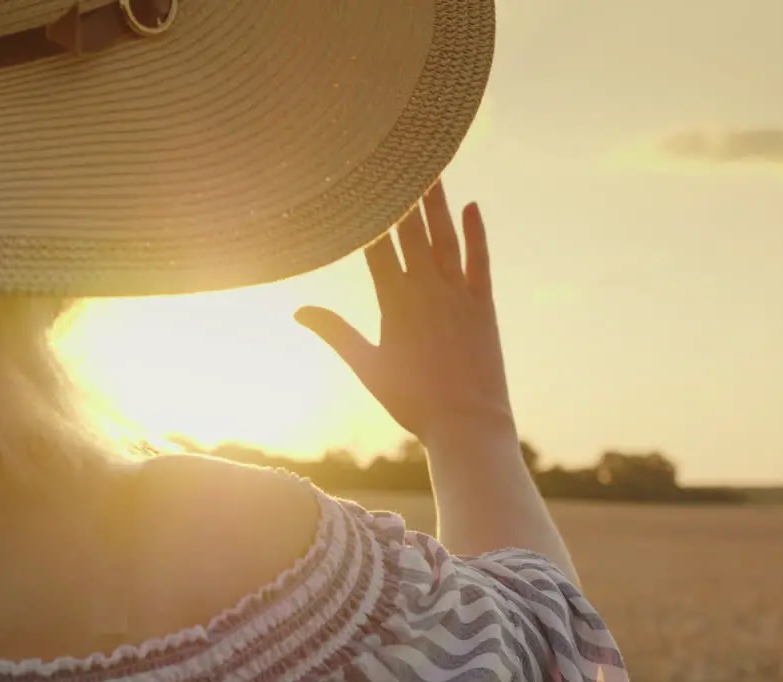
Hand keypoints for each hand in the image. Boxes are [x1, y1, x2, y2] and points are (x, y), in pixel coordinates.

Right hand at [295, 180, 515, 445]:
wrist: (466, 423)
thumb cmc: (411, 400)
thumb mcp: (366, 365)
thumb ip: (334, 332)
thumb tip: (298, 309)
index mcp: (393, 302)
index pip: (376, 246)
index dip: (367, 213)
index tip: (357, 183)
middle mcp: (425, 290)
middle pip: (410, 231)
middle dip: (400, 194)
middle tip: (394, 156)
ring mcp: (457, 293)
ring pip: (444, 237)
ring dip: (436, 202)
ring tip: (430, 168)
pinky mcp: (484, 303)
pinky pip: (479, 258)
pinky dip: (476, 232)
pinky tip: (472, 206)